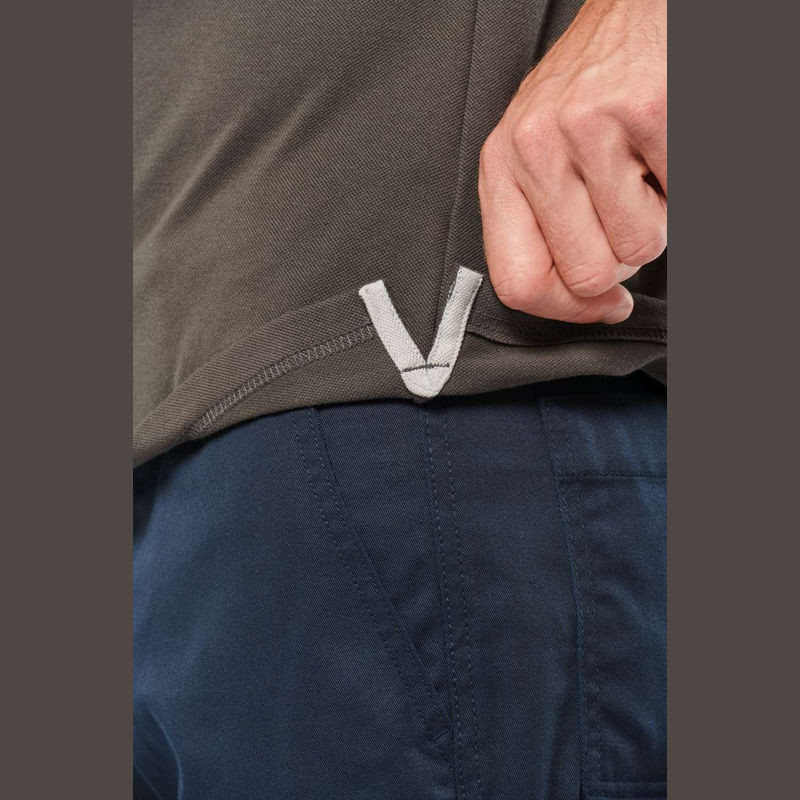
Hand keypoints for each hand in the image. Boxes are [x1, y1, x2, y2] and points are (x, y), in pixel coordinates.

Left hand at [478, 0, 666, 323]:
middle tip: (626, 215)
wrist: (632, 13)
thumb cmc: (586, 95)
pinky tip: (660, 148)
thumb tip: (592, 303)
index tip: (603, 304)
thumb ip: (543, 230)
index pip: (517, 282)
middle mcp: (532, 147)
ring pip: (639, 245)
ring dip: (655, 219)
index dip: (567, 310)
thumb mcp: (537, 160)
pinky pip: (680, 199)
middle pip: (587, 274)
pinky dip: (681, 186)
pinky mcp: (644, 107)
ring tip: (641, 172)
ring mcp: (586, 126)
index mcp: (500, 170)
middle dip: (621, 259)